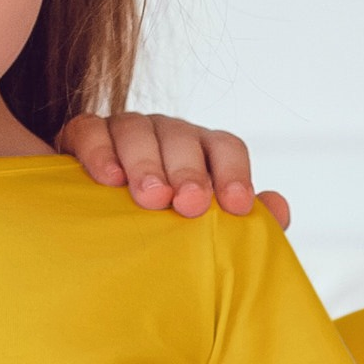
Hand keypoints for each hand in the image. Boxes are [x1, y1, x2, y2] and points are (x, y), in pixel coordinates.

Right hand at [59, 113, 290, 229]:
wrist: (98, 234)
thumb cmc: (162, 234)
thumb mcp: (202, 232)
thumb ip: (243, 225)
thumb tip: (279, 210)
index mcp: (203, 154)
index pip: (226, 148)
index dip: (234, 174)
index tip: (236, 207)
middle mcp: (167, 136)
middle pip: (183, 137)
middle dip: (189, 171)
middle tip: (189, 205)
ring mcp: (125, 132)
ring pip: (137, 129)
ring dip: (146, 163)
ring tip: (150, 198)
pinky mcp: (84, 136)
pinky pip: (90, 131)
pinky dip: (99, 151)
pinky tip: (107, 180)